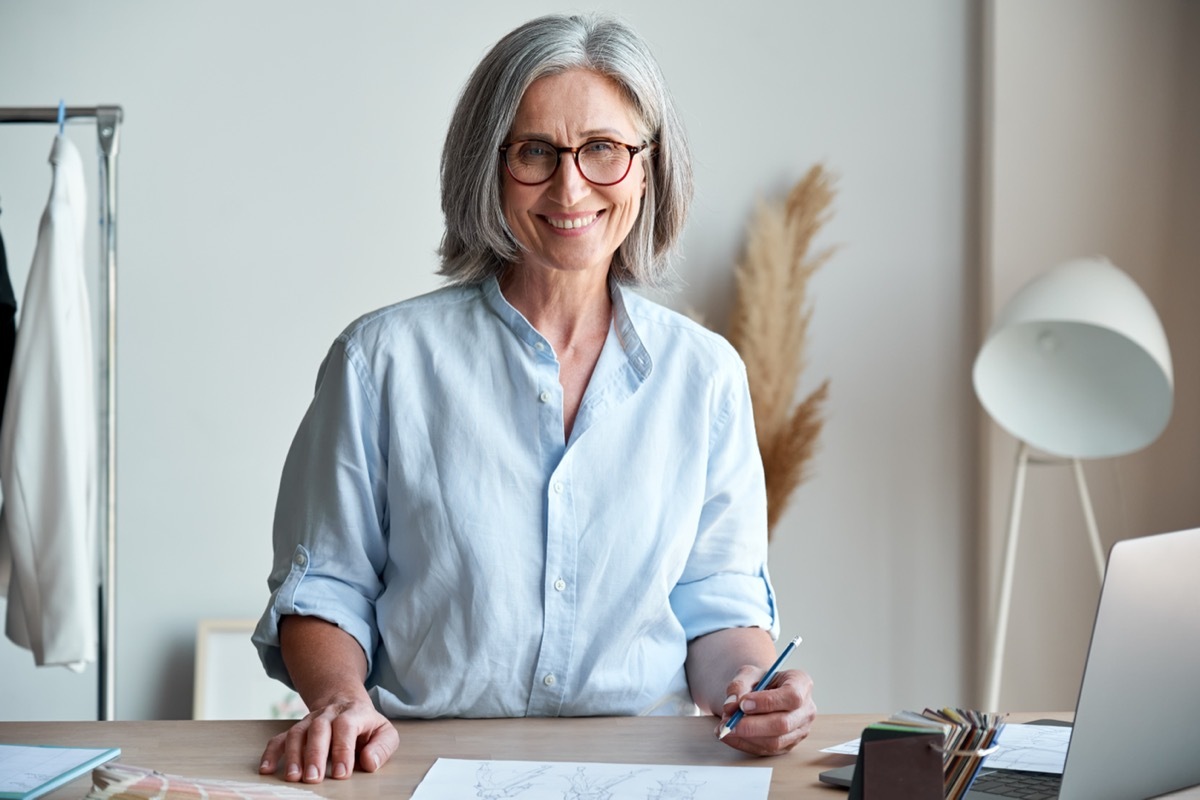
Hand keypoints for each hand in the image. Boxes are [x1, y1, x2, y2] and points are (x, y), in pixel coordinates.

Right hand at [259, 695, 398, 781]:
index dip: (342, 748)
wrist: (345, 703)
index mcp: (354, 712)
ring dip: (293, 756)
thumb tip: (369, 762)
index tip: (342, 772)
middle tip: (314, 779)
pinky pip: (280, 738)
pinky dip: (271, 753)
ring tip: (293, 777)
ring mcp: (310, 721)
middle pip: (319, 729)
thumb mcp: (384, 732)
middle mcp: (329, 714)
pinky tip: (266, 769)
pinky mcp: (297, 730)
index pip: (346, 726)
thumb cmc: (366, 725)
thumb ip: (382, 747)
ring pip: (298, 733)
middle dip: (315, 755)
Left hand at [716, 667, 815, 755]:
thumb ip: (739, 685)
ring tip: (725, 727)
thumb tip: (731, 705)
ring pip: (775, 741)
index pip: (791, 696)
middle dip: (752, 725)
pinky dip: (745, 744)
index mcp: (801, 683)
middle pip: (783, 723)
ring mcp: (800, 730)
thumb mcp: (748, 673)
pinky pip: (767, 750)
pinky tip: (730, 735)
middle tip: (729, 722)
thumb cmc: (760, 681)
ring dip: (746, 737)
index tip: (743, 704)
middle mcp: (805, 709)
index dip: (767, 702)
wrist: (761, 693)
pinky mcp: (788, 745)